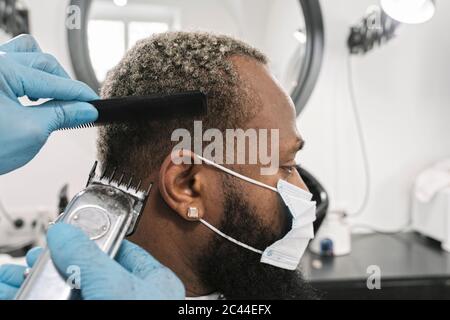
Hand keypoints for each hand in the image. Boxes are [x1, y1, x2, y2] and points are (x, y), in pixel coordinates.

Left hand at [0, 34, 98, 174]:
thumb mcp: (30, 132)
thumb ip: (62, 115)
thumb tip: (84, 110)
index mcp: (2, 70)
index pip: (53, 80)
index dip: (79, 94)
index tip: (94, 105)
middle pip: (42, 62)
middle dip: (64, 85)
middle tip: (78, 107)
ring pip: (26, 54)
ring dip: (45, 73)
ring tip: (53, 96)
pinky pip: (12, 64)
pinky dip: (28, 76)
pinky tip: (32, 94)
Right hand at [0, 223, 184, 299]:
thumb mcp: (115, 289)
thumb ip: (90, 258)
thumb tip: (65, 233)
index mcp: (151, 284)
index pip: (118, 252)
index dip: (86, 241)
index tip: (60, 238)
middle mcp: (128, 301)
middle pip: (85, 275)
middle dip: (50, 267)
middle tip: (27, 263)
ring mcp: (106, 313)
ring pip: (64, 296)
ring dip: (32, 287)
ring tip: (6, 282)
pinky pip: (55, 307)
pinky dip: (33, 300)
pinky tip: (12, 296)